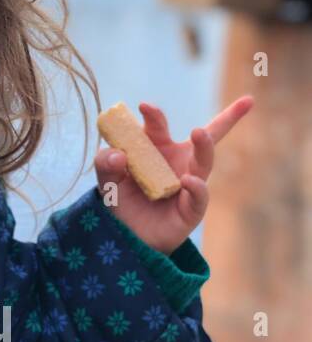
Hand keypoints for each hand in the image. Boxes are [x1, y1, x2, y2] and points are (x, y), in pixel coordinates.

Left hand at [93, 96, 253, 253]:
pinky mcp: (192, 207)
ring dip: (204, 146)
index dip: (153, 115)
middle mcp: (179, 162)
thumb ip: (105, 164)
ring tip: (199, 132)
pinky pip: (199, 195)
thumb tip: (117, 154)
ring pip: (204, 162)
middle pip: (204, 138)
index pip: (159, 126)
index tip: (143, 106)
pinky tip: (187, 180)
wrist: (128, 237)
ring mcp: (190, 183)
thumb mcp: (107, 182)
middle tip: (237, 104)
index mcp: (157, 149)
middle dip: (225, 118)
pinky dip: (195, 186)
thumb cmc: (122, 202)